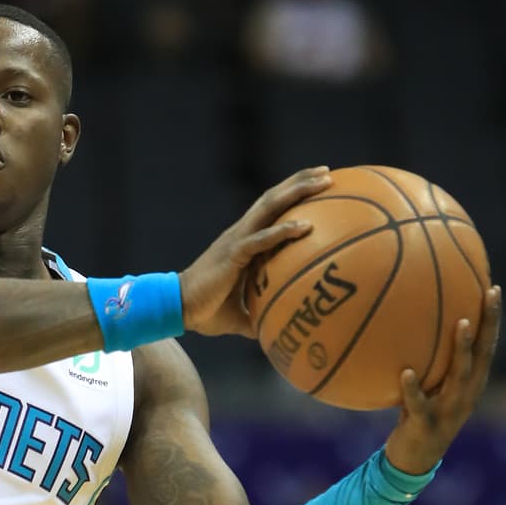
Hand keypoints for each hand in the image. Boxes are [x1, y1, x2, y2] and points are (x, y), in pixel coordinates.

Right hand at [180, 167, 332, 336]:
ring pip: (270, 206)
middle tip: (327, 173)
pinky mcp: (233, 253)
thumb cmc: (207, 310)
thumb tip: (280, 331)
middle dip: (300, 182)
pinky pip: (262, 239)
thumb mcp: (241, 314)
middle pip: (273, 197)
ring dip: (297, 192)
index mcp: (244, 240)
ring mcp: (237, 240)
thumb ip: (261, 314)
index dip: (292, 193)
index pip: (271, 208)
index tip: (317, 184)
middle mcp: (241, 232)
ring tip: (324, 182)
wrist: (179, 308)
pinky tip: (306, 227)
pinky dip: (284, 231)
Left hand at [384, 286, 501, 474]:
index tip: (494, 288)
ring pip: (459, 376)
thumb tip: (411, 321)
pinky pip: (419, 403)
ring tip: (461, 322)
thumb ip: (427, 359)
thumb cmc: (418, 413)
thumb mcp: (428, 385)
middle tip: (488, 294)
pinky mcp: (427, 424)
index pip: (487, 346)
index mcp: (470, 384)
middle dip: (488, 323)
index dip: (492, 319)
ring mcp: (449, 410)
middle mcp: (467, 394)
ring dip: (462, 349)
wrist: (413, 460)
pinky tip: (405, 372)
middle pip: (483, 354)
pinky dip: (412, 388)